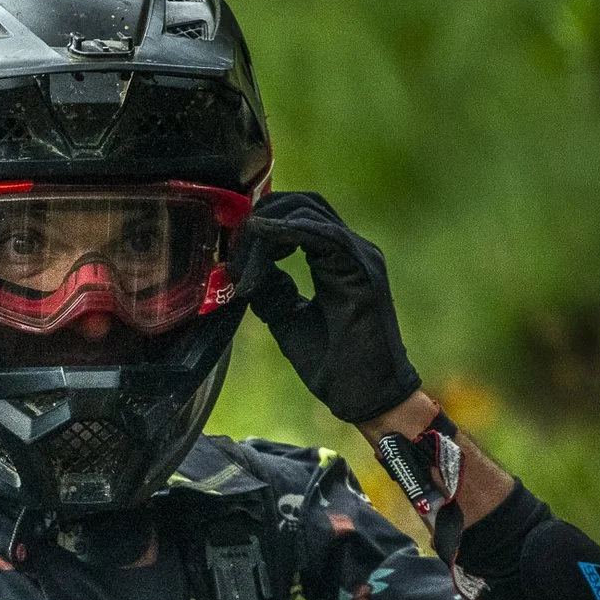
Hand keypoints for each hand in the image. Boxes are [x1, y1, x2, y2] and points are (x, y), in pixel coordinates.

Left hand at [231, 191, 421, 423]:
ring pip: (310, 213)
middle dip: (262, 215)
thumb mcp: (286, 317)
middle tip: (234, 246)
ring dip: (268, 227)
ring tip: (243, 255)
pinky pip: (323, 235)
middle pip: (304, 204)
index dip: (261, 225)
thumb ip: (270, 288)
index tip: (234, 253)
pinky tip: (262, 240)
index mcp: (337, 259)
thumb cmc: (332, 363)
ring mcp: (360, 257)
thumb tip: (240, 270)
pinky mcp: (363, 271)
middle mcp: (352, 250)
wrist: (365, 395)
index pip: (299, 217)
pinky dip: (288, 232)